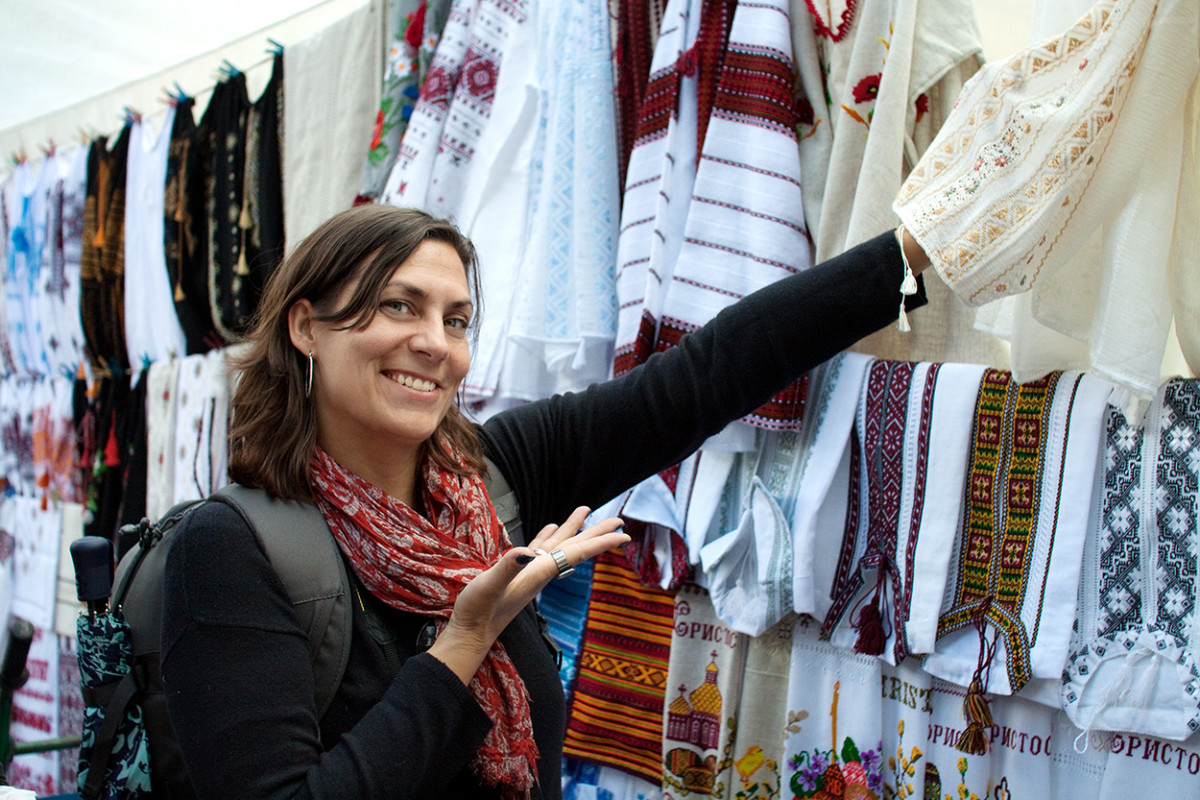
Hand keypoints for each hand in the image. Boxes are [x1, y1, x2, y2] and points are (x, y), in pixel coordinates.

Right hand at [427, 507, 626, 683]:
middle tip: (619, 521)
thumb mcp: (488, 587)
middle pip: (574, 548)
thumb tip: (525, 551)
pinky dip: (547, 536)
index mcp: (538, 572)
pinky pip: (539, 549)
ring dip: (574, 529)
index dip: (600, 542)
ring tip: (585, 512)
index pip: (576, 553)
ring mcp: (529, 573)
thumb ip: (507, 568)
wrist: (469, 635)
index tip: (623, 534)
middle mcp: (539, 572)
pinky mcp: (517, 573)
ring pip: (558, 545)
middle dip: (597, 533)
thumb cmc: (477, 613)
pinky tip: (550, 527)